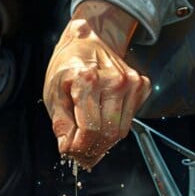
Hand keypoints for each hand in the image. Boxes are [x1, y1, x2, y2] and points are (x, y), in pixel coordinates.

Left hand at [44, 0, 150, 169]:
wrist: (88, 41)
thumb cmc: (69, 66)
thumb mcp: (54, 93)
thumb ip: (61, 124)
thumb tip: (68, 148)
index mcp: (88, 80)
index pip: (90, 130)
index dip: (80, 148)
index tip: (71, 153)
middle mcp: (114, 80)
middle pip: (108, 133)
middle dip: (92, 150)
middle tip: (80, 155)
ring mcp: (131, 82)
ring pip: (121, 131)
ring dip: (104, 142)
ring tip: (89, 141)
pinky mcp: (141, 85)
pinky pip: (130, 120)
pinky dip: (115, 127)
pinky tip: (102, 120)